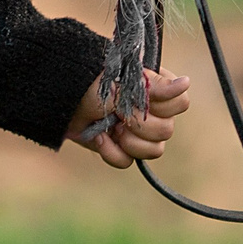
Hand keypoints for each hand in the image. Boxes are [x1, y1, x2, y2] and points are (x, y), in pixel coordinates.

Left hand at [66, 68, 190, 166]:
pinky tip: (99, 137)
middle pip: (168, 131)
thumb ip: (154, 87)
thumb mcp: (121, 82)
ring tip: (110, 127)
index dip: (163, 105)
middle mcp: (150, 111)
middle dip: (140, 125)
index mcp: (155, 89)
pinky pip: (128, 162)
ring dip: (129, 141)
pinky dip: (111, 152)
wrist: (57, 98)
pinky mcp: (119, 148)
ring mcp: (135, 131)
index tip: (141, 98)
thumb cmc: (89, 81)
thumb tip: (186, 83)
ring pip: (154, 151)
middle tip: (119, 114)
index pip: (181, 103)